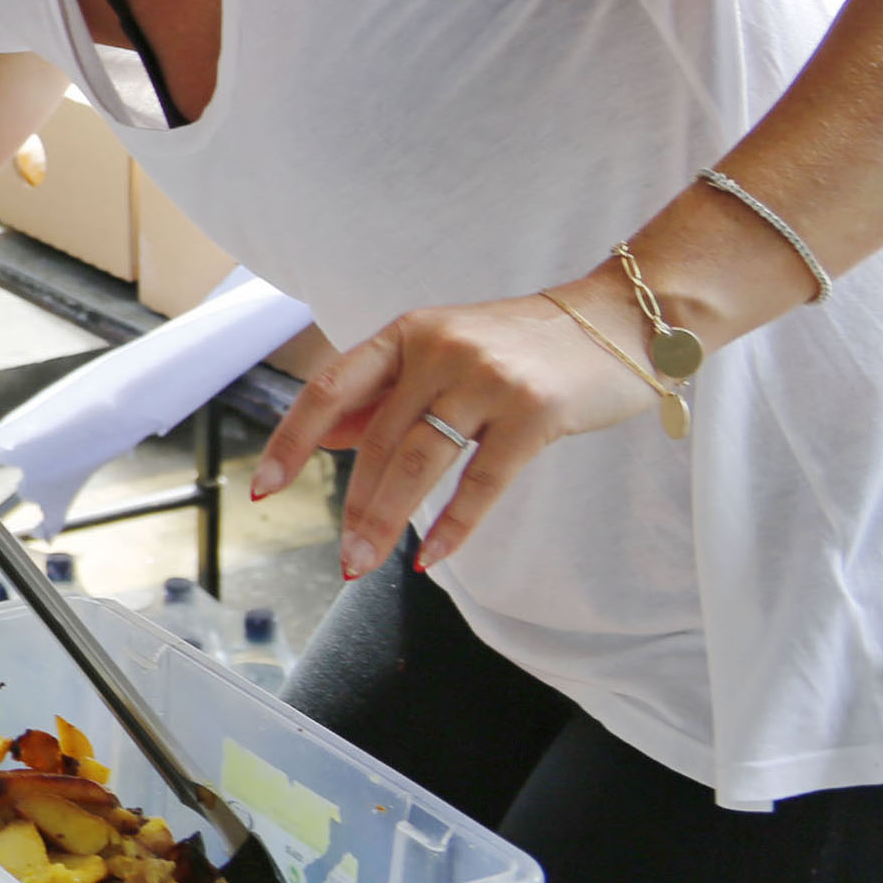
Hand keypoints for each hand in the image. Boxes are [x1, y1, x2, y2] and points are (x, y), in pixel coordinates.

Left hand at [249, 273, 660, 576]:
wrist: (618, 320)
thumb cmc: (520, 344)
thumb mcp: (440, 351)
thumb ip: (383, 392)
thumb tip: (324, 439)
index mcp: (405, 333)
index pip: (331, 389)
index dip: (291, 440)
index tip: (264, 488)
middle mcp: (438, 349)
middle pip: (378, 440)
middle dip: (354, 504)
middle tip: (341, 555)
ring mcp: (486, 378)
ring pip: (419, 462)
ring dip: (387, 520)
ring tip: (365, 563)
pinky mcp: (534, 411)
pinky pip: (483, 479)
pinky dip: (455, 524)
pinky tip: (433, 556)